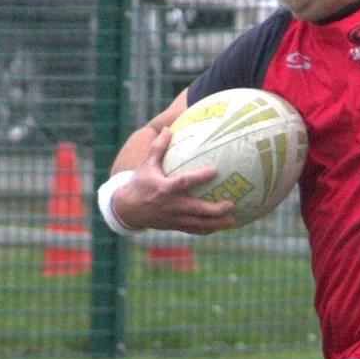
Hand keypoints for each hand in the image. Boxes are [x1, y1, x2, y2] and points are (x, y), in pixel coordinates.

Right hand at [111, 124, 239, 234]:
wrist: (127, 210)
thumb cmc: (139, 183)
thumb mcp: (146, 164)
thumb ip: (158, 147)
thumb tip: (169, 128)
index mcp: (165, 188)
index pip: (184, 182)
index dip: (199, 177)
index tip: (214, 171)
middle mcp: (171, 205)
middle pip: (196, 209)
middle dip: (215, 209)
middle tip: (232, 204)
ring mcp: (174, 218)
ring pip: (198, 223)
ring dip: (216, 223)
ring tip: (232, 221)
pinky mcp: (174, 226)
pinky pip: (193, 230)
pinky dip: (207, 229)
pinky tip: (220, 226)